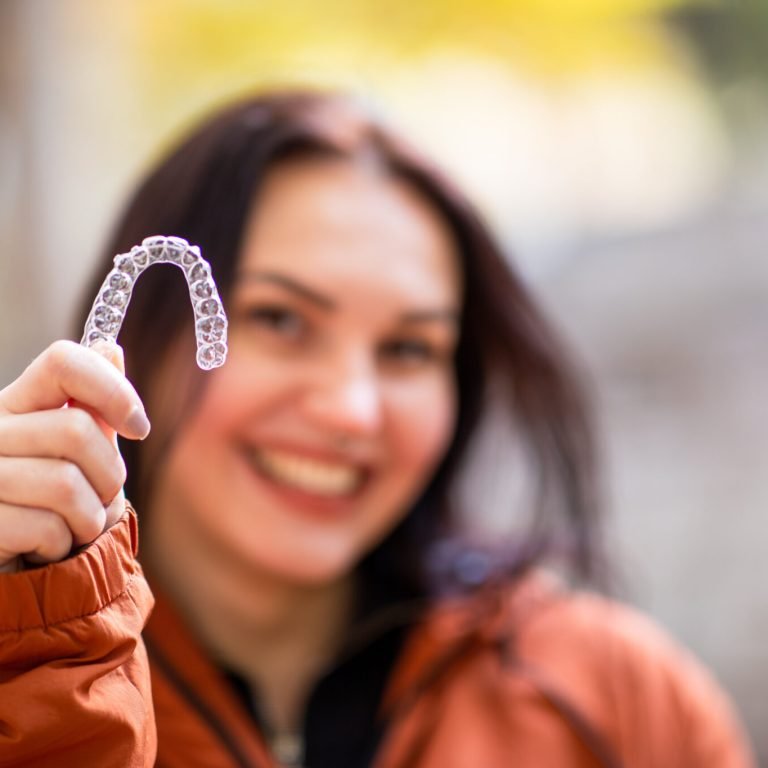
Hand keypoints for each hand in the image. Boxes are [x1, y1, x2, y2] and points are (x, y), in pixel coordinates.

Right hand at [0, 340, 149, 572]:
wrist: (20, 572)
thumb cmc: (54, 506)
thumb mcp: (81, 454)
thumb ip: (93, 407)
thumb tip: (109, 348)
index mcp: (16, 404)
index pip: (64, 362)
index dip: (114, 390)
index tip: (139, 427)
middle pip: (77, 431)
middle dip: (108, 476)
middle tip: (98, 500)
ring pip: (65, 484)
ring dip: (88, 518)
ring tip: (73, 527)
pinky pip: (46, 528)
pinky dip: (62, 545)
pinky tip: (46, 549)